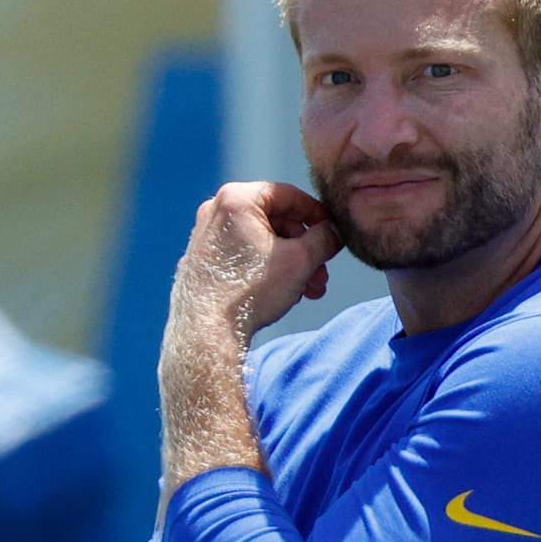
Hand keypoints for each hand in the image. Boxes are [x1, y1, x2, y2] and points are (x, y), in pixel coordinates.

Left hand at [157, 182, 342, 514]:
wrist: (202, 348)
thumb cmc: (251, 300)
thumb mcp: (302, 262)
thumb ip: (326, 238)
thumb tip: (343, 231)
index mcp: (233, 201)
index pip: (288, 194)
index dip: (318, 216)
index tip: (334, 241)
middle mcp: (210, 220)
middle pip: (272, 221)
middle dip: (302, 245)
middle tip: (321, 270)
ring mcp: (200, 250)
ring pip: (258, 248)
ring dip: (286, 265)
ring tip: (305, 290)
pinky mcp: (197, 280)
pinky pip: (243, 269)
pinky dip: (264, 279)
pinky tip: (281, 304)